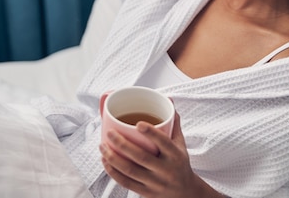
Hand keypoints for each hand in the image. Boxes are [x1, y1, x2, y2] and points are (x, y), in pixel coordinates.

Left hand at [100, 112, 222, 197]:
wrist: (185, 193)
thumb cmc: (180, 164)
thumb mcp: (181, 144)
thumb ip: (174, 123)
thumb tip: (168, 100)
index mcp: (176, 155)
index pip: (164, 143)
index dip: (151, 133)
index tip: (138, 123)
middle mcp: (166, 170)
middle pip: (141, 157)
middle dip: (122, 144)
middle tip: (110, 133)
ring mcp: (155, 183)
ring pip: (130, 170)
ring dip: (113, 158)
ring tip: (102, 146)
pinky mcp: (146, 193)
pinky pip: (126, 183)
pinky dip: (113, 172)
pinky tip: (106, 161)